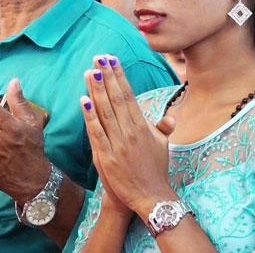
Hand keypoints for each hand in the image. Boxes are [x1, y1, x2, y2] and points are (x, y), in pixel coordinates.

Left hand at [80, 55, 176, 220]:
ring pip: (105, 111)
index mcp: (142, 126)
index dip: (119, 76)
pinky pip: (97, 132)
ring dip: (96, 90)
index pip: (128, 95)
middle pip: (116, 98)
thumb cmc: (155, 171)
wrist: (150, 197)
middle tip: (98, 57)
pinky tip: (83, 100)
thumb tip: (170, 118)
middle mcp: (130, 131)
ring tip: (89, 71)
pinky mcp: (107, 157)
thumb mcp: (163, 147)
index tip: (112, 60)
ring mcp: (118, 143)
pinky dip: (90, 116)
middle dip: (106, 76)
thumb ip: (163, 130)